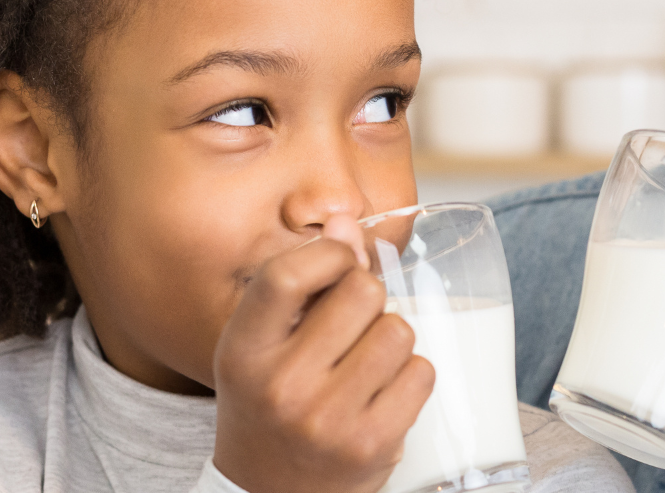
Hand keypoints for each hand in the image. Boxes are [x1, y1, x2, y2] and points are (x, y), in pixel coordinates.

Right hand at [212, 216, 435, 492]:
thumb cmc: (267, 405)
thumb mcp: (262, 345)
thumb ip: (301, 282)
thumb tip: (347, 220)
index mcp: (244, 351)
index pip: (289, 273)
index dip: (328, 253)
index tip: (338, 262)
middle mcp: (281, 385)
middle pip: (360, 292)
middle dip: (367, 298)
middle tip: (352, 326)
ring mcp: (328, 419)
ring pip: (398, 331)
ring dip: (392, 338)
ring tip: (367, 363)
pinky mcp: (372, 445)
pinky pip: (421, 374)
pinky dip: (411, 376)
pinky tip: (383, 392)